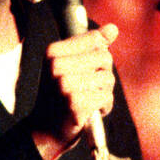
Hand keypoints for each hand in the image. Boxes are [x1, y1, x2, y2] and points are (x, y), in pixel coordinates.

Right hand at [31, 23, 117, 159]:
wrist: (45, 131)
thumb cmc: (60, 97)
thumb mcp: (70, 65)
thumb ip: (91, 45)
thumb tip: (113, 28)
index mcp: (53, 51)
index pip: (96, 40)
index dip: (98, 57)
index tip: (85, 70)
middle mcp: (56, 66)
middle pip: (105, 58)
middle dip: (103, 75)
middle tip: (87, 88)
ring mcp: (64, 85)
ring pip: (108, 79)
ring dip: (104, 92)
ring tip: (87, 100)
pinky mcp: (75, 103)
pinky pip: (106, 97)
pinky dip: (103, 106)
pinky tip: (89, 112)